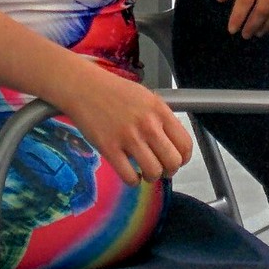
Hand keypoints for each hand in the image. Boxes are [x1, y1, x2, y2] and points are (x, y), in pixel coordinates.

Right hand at [55, 64, 192, 187]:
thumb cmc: (114, 92)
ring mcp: (128, 138)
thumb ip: (161, 119)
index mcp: (160, 111)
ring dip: (151, 177)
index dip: (183, 159)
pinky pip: (129, 177)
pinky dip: (133, 181)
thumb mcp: (146, 98)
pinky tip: (130, 175)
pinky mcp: (109, 148)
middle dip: (169, 171)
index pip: (185, 144)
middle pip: (173, 162)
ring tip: (144, 172)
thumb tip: (171, 143)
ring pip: (153, 172)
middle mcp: (148, 125)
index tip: (177, 162)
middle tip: (161, 169)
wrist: (84, 87)